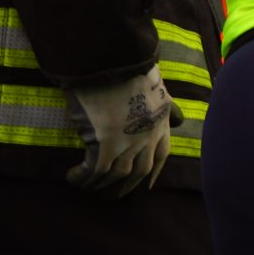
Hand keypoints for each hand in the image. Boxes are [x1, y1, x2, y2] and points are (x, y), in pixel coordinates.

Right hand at [65, 63, 182, 196]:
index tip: (145, 186)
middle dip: (126, 186)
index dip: (154, 173)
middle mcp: (148, 136)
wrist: (112, 58)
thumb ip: (167, 106)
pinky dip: (83, 178)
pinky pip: (94, 171)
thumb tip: (180, 120)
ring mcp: (128, 142)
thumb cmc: (129, 67)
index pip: (162, 155)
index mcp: (160, 122)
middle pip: (139, 171)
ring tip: (86, 186)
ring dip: (99, 184)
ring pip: (115, 175)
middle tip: (112, 195)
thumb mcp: (158, 86)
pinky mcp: (105, 143)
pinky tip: (73, 177)